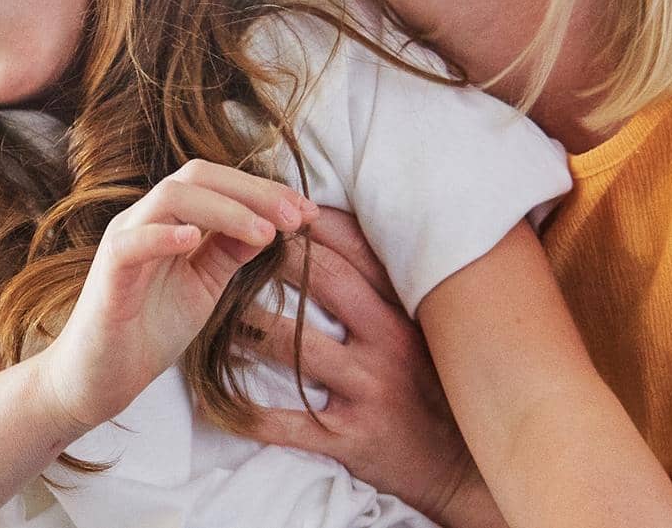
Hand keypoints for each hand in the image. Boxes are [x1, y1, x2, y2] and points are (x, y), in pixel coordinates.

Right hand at [41, 159, 316, 431]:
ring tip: (264, 234)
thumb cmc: (148, 330)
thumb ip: (229, 252)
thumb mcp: (204, 286)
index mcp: (170, 219)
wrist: (99, 381)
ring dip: (224, 210)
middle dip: (252, 192)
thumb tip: (271, 223)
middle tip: (296, 218)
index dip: (264, 190)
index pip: (218, 183)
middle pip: (197, 176)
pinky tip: (195, 240)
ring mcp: (123, 241)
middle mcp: (145, 219)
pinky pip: (132, 243)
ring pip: (170, 198)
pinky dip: (163, 235)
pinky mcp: (107, 274)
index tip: (309, 212)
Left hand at [237, 209, 501, 527]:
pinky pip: (287, 423)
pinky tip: (211, 401)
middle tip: (232, 243)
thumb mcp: (423, 326)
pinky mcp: (350, 435)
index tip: (272, 208)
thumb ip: (388, 282)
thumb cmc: (432, 382)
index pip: (355, 246)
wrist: (460, 463)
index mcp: (405, 306)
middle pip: (321, 278)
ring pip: (293, 344)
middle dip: (272, 256)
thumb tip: (340, 228)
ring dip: (245, 326)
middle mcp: (389, 338)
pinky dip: (245, 413)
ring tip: (211, 310)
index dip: (310, 222)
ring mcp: (368, 387)